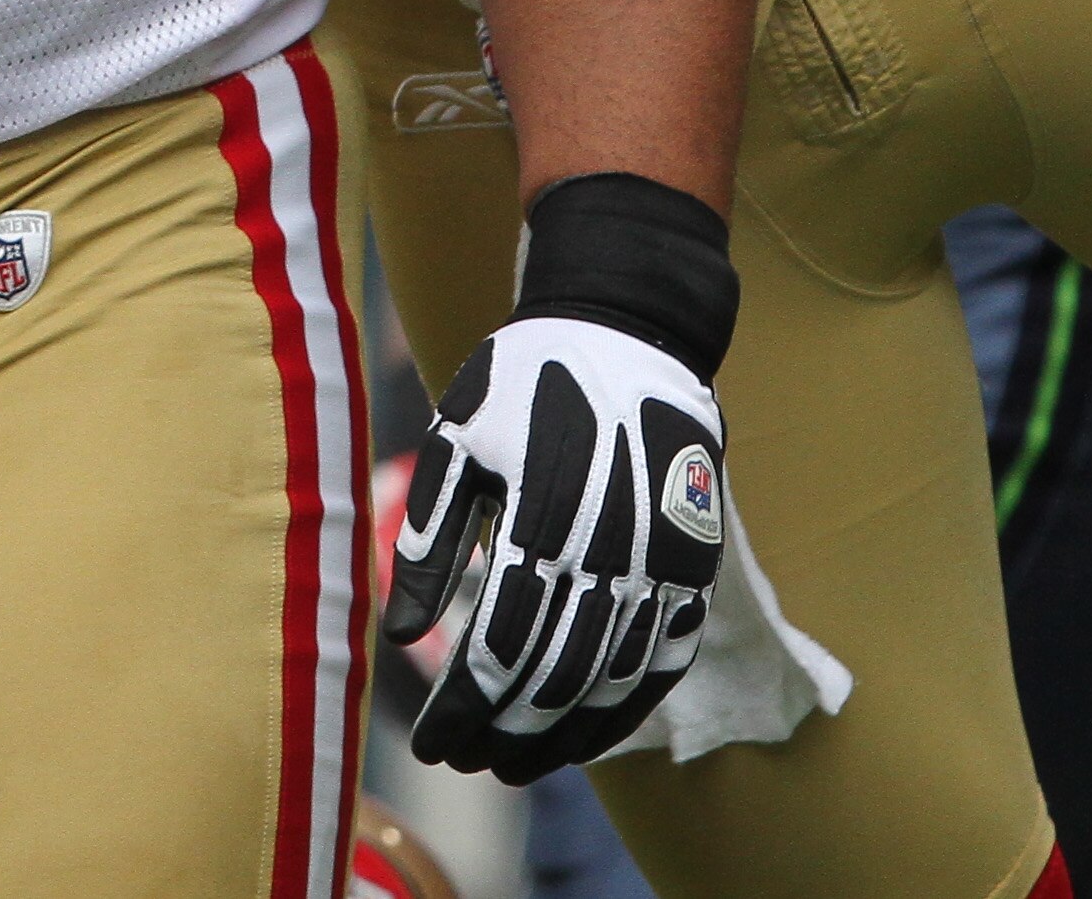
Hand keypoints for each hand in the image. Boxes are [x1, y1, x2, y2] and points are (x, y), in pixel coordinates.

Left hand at [380, 174, 738, 783]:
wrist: (629, 328)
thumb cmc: (523, 379)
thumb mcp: (457, 439)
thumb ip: (427, 539)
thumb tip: (397, 634)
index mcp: (543, 518)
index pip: (500, 647)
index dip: (465, 707)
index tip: (434, 746)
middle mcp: (609, 549)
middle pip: (556, 676)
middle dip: (507, 732)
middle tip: (468, 764)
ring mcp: (662, 560)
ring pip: (613, 678)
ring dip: (565, 733)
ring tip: (518, 764)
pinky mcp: (694, 562)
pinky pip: (664, 656)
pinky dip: (626, 705)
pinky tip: (590, 732)